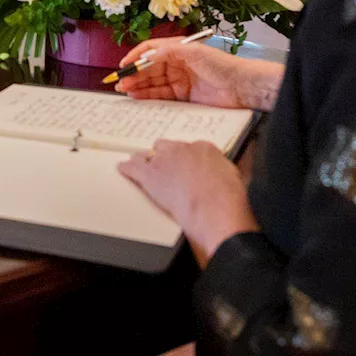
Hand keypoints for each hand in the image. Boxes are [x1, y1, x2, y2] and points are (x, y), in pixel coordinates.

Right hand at [115, 39, 282, 110]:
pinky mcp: (182, 96)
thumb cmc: (221, 65)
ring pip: (152, 82)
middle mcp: (176, 64)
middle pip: (148, 68)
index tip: (123, 65)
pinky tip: (137, 97)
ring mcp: (178, 80)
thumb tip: (146, 56)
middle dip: (133, 74)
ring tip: (124, 90)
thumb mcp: (193, 52)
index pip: (150, 50)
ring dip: (137, 86)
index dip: (135, 57)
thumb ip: (168, 53)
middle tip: (120, 82)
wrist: (242, 86)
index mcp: (178, 49)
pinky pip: (160, 95)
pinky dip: (147, 96)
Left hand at [118, 139, 258, 266]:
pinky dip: (127, 169)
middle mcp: (182, 149)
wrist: (215, 208)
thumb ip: (221, 172)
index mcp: (205, 148)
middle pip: (166, 147)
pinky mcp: (150, 175)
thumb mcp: (232, 178)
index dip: (186, 159)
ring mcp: (164, 160)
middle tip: (166, 169)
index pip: (190, 148)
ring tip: (141, 166)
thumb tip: (220, 178)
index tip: (186, 166)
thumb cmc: (228, 199)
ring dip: (145, 162)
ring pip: (147, 155)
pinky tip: (122, 169)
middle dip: (165, 157)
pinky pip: (133, 168)